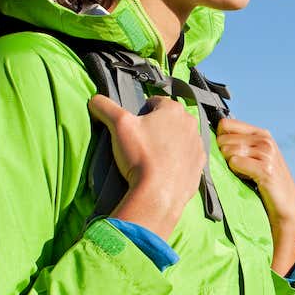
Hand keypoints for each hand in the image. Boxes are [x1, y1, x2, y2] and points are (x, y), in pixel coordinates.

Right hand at [87, 94, 206, 239]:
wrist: (158, 194)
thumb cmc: (140, 156)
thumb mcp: (118, 125)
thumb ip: (105, 107)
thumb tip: (95, 100)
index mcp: (174, 110)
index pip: (155, 102)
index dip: (142, 112)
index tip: (134, 127)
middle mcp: (191, 124)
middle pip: (169, 120)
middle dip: (156, 127)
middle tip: (141, 143)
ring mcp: (198, 146)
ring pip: (180, 138)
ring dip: (168, 143)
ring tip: (151, 157)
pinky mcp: (200, 165)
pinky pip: (187, 158)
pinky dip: (177, 161)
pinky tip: (163, 169)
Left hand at [215, 117, 294, 273]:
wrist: (286, 204)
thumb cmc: (266, 182)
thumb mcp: (256, 156)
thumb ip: (240, 143)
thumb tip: (212, 137)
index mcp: (261, 133)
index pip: (225, 124)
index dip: (219, 138)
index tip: (225, 152)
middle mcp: (264, 139)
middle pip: (223, 139)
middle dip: (223, 155)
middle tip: (237, 168)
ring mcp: (266, 153)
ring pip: (228, 151)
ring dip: (230, 166)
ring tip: (244, 174)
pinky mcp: (265, 168)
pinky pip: (235, 163)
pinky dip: (236, 172)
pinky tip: (247, 178)